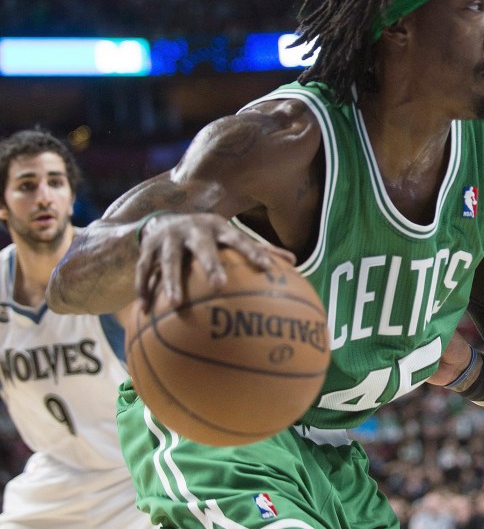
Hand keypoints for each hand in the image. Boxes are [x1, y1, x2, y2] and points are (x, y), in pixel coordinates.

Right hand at [136, 212, 295, 311]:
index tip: (266, 268)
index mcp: (218, 227)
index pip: (240, 239)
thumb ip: (259, 249)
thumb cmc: (210, 236)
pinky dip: (144, 289)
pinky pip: (144, 271)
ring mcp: (168, 238)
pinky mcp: (147, 249)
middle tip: (219, 285)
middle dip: (210, 263)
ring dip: (171, 281)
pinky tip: (146, 310)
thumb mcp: (231, 237)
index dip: (253, 252)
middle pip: (203, 246)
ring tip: (175, 304)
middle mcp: (193, 230)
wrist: (165, 218)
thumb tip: (294, 261)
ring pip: (169, 261)